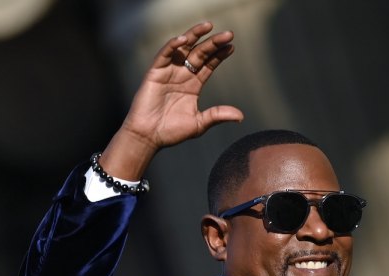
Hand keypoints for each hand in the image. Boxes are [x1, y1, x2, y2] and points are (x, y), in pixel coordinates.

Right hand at [100, 21, 243, 179]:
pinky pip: (164, 55)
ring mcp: (168, 72)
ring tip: (208, 26)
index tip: (232, 46)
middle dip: (214, 43)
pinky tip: (183, 39)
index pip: (209, 64)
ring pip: (183, 48)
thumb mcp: (199, 124)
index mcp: (193, 85)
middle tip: (229, 34)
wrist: (148, 137)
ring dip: (194, 35)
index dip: (220, 54)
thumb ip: (217, 115)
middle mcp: (182, 75)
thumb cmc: (170, 132)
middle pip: (200, 53)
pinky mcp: (154, 73)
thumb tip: (240, 116)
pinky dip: (172, 45)